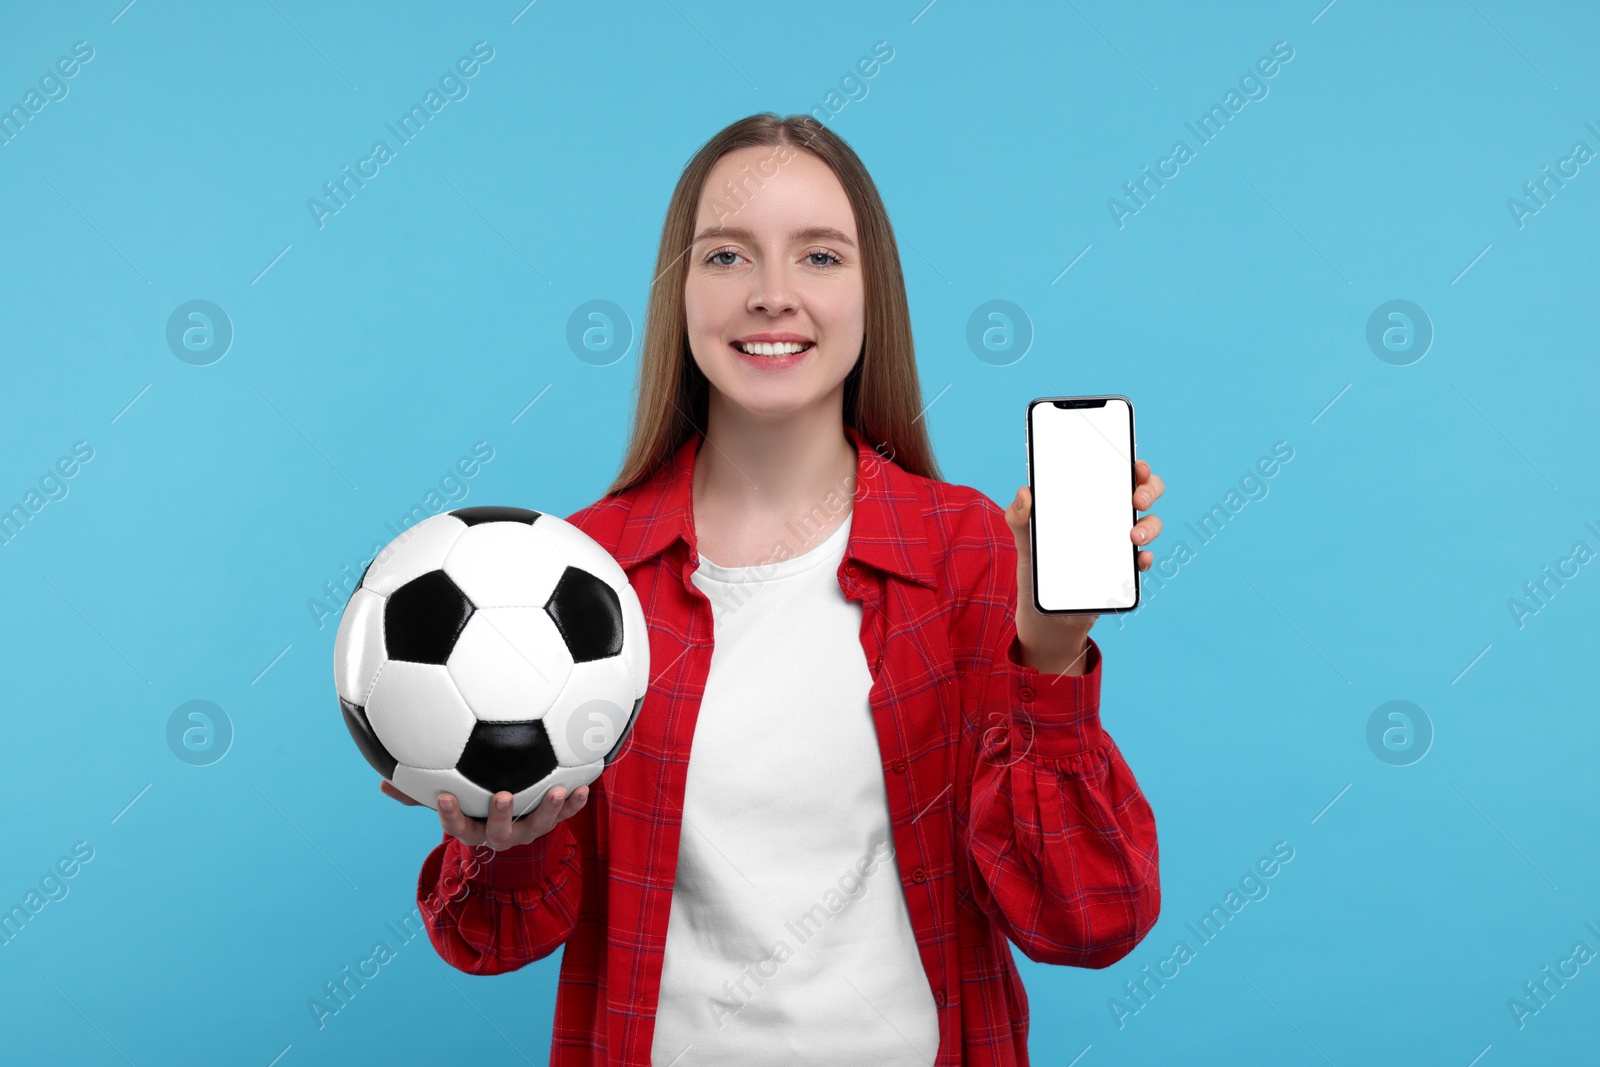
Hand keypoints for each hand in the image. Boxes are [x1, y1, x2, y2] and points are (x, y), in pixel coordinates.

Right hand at [380, 779, 589, 850]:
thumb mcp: (447, 797)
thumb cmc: (470, 802)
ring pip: (539, 826)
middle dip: (502, 816)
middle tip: (504, 795)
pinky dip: (576, 802)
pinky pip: (566, 814)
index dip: (450, 815)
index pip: (456, 826)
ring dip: (550, 809)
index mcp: (473, 829)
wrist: (510, 819)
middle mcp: (501, 834)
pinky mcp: (551, 820)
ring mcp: (528, 830)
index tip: (444, 796)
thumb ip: (419, 792)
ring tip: (557, 790)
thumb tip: (381, 784)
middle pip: (500, 832)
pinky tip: (586, 783)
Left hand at [1004, 459, 1165, 673]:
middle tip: (1136, 499)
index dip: (1134, 465)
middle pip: (1144, 493)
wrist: (1044, 609)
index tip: (1136, 466)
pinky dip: (1145, 559)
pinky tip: (1139, 560)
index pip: (1118, 474)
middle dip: (1149, 490)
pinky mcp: (1125, 571)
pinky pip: (1143, 561)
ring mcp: (1121, 544)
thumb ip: (1019, 516)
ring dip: (1150, 526)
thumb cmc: (1038, 563)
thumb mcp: (1025, 537)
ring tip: (1134, 536)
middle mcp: (1112, 518)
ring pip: (1151, 525)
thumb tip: (1023, 493)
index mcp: (1091, 500)